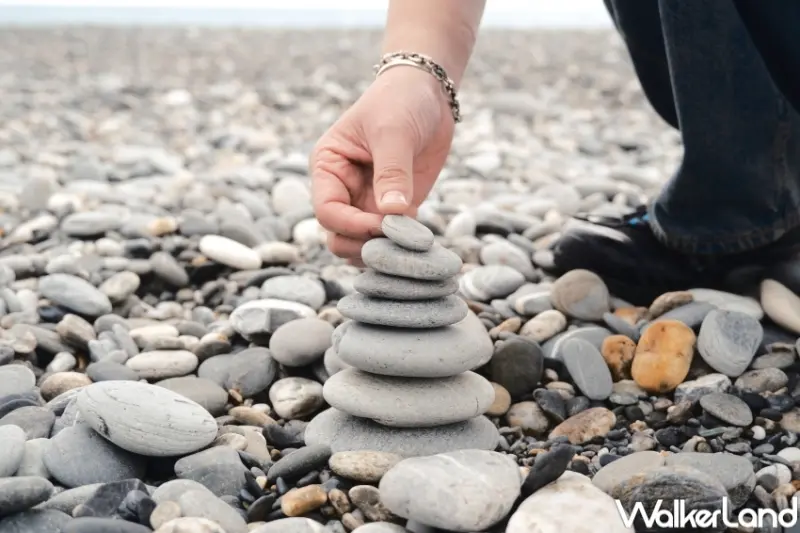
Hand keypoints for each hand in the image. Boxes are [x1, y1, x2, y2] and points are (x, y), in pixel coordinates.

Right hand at [310, 66, 454, 262]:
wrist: (428, 93)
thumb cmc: (400, 101)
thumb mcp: (394, 132)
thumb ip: (392, 173)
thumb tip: (392, 213)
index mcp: (328, 167)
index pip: (327, 211)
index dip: (352, 225)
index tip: (383, 224)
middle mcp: (343, 189)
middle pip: (339, 236)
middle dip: (365, 244)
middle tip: (398, 239)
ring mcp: (367, 202)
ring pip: (363, 245)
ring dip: (384, 251)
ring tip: (411, 243)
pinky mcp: (394, 210)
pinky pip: (391, 240)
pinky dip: (404, 248)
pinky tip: (422, 242)